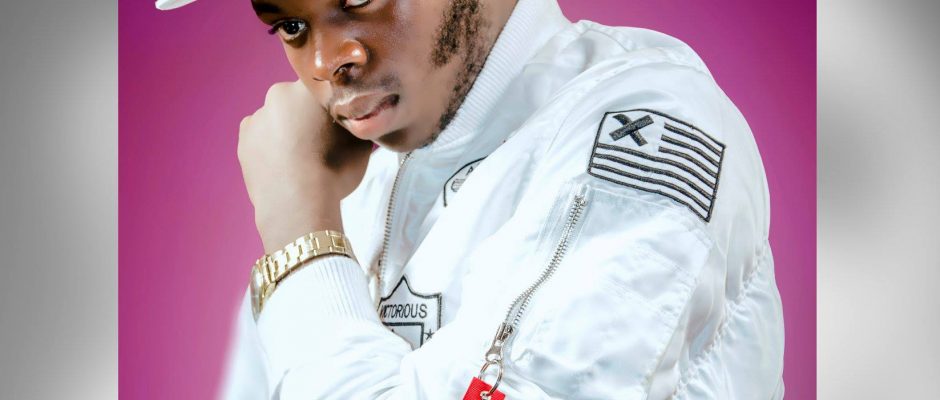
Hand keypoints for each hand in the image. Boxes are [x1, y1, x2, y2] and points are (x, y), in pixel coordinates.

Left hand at [238, 80, 372, 252]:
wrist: (297, 203)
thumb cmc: (334, 170)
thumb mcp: (360, 141)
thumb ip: (354, 120)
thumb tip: (355, 116)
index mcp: (308, 87)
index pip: (322, 84)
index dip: (330, 101)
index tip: (336, 118)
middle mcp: (279, 93)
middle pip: (296, 98)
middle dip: (305, 113)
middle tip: (319, 140)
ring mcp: (258, 115)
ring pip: (277, 116)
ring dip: (287, 129)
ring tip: (300, 158)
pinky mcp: (244, 136)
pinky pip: (261, 134)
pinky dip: (270, 144)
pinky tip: (283, 163)